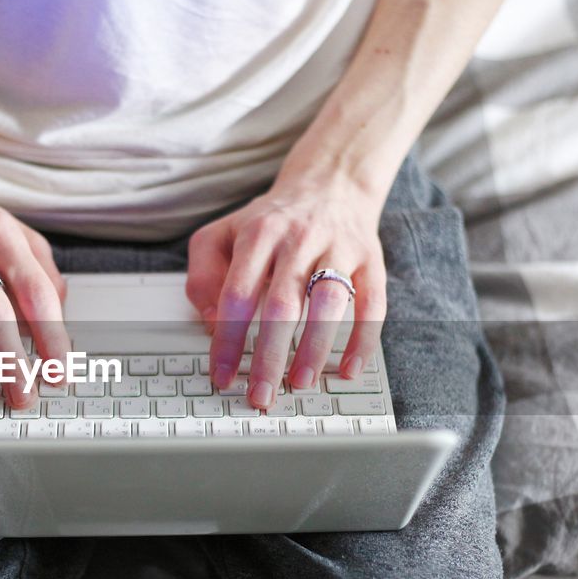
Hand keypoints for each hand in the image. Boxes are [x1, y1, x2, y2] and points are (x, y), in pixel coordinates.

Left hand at [185, 179, 387, 410]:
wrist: (330, 183)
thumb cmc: (271, 222)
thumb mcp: (221, 235)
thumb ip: (203, 276)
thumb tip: (209, 321)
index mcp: (258, 235)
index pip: (237, 295)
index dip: (228, 340)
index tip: (222, 375)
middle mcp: (299, 240)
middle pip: (283, 305)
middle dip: (270, 356)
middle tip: (261, 394)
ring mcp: (339, 249)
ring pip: (330, 303)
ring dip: (316, 349)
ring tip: (302, 382)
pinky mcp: (371, 261)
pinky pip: (374, 303)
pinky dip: (363, 339)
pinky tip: (349, 368)